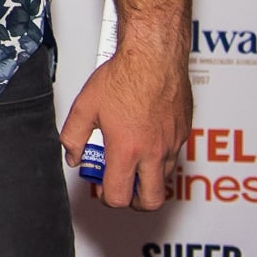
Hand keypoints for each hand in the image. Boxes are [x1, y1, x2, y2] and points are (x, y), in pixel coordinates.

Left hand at [59, 41, 190, 209]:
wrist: (154, 55)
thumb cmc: (123, 76)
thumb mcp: (85, 106)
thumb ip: (73, 136)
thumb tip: (73, 157)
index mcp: (127, 150)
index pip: (119, 196)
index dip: (107, 197)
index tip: (101, 185)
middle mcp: (154, 152)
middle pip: (151, 201)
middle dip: (134, 202)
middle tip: (121, 186)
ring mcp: (172, 144)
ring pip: (164, 179)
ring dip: (147, 178)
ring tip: (130, 157)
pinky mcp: (183, 132)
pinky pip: (173, 156)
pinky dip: (159, 157)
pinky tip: (144, 137)